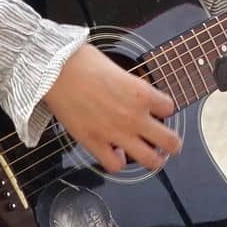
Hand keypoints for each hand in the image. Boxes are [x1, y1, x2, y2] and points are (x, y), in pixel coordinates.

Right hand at [43, 43, 181, 172]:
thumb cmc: (82, 61)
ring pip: (150, 160)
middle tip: (168, 143)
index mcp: (142, 93)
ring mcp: (116, 133)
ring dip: (154, 159)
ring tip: (151, 156)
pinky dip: (117, 162)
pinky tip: (115, 153)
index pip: (169, 108)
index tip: (157, 110)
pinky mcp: (95, 143)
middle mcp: (135, 116)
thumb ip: (131, 85)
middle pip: (171, 141)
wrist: (55, 71)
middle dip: (172, 143)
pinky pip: (115, 165)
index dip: (163, 109)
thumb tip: (133, 91)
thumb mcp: (118, 68)